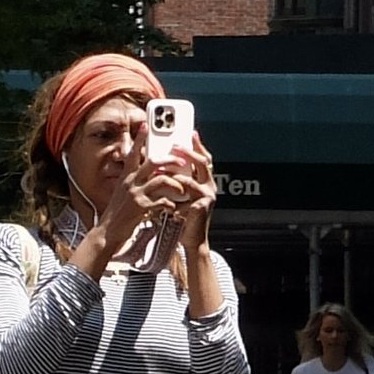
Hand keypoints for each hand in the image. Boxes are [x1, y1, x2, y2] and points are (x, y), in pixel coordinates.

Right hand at [71, 149, 192, 279]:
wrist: (107, 232)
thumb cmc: (118, 214)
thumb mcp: (123, 193)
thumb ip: (134, 183)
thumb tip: (148, 174)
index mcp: (126, 178)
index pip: (132, 154)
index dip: (139, 139)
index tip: (145, 125)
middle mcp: (129, 183)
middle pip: (152, 162)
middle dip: (169, 160)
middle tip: (181, 162)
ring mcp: (135, 194)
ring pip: (161, 180)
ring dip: (175, 184)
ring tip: (182, 190)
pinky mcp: (141, 208)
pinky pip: (162, 201)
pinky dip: (170, 204)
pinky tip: (172, 208)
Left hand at [154, 136, 219, 259]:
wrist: (191, 239)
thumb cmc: (185, 218)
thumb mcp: (183, 195)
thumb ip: (180, 181)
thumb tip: (166, 164)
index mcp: (205, 183)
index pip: (204, 160)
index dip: (198, 146)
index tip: (191, 133)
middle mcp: (210, 187)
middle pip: (203, 162)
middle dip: (189, 151)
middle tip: (176, 145)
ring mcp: (208, 196)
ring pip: (193, 175)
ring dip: (177, 169)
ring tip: (163, 165)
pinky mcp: (202, 205)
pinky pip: (188, 190)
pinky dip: (176, 184)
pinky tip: (166, 181)